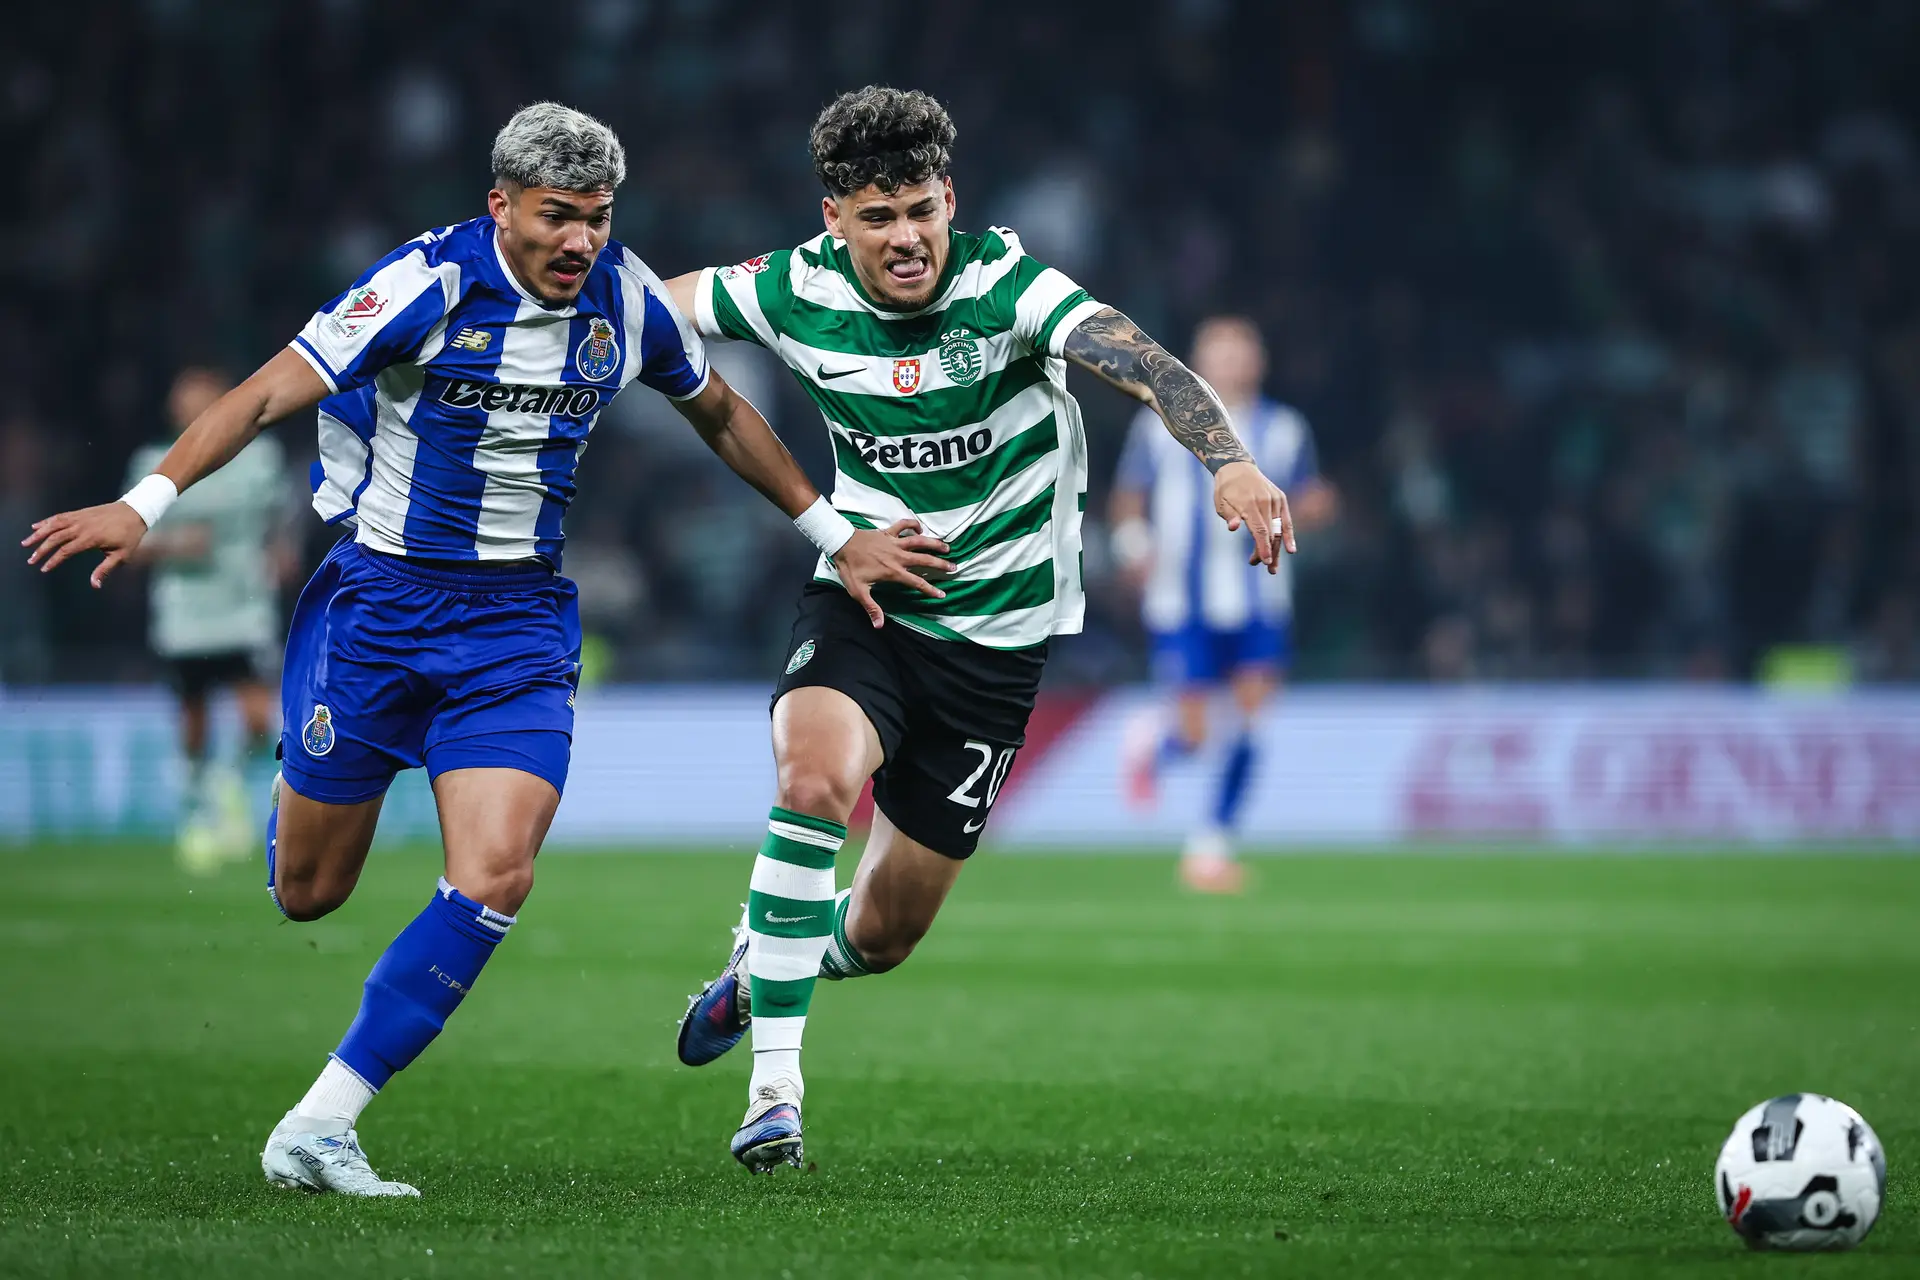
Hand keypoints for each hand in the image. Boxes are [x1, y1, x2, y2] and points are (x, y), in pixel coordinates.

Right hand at [22, 501, 150, 587]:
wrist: (135, 511)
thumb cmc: (130, 535)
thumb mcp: (122, 555)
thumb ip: (105, 569)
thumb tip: (94, 585)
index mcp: (91, 538)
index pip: (66, 551)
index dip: (54, 560)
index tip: (44, 569)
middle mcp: (82, 527)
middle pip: (55, 538)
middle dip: (41, 549)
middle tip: (31, 560)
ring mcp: (79, 518)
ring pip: (54, 525)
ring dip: (38, 534)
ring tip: (26, 543)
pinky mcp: (80, 512)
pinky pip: (59, 517)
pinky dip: (46, 522)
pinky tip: (36, 527)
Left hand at [831, 518, 954, 627]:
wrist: (840, 544)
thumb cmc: (850, 569)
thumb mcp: (859, 591)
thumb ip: (871, 608)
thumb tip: (879, 626)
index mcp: (893, 572)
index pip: (917, 582)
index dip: (930, 589)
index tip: (942, 594)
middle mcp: (898, 556)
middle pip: (924, 559)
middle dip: (940, 563)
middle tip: (954, 567)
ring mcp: (894, 542)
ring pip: (918, 541)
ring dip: (933, 543)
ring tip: (947, 546)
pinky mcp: (887, 532)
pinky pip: (903, 525)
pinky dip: (913, 524)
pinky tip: (920, 529)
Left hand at [1212, 460, 1294, 572]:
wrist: (1237, 467)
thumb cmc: (1226, 489)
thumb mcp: (1221, 502)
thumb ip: (1229, 516)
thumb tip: (1233, 527)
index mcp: (1249, 504)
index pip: (1259, 530)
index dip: (1262, 547)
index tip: (1264, 561)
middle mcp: (1265, 502)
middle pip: (1270, 532)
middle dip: (1269, 552)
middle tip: (1267, 569)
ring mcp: (1274, 499)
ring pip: (1279, 529)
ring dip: (1277, 548)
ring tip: (1273, 566)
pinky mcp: (1281, 498)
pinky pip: (1286, 520)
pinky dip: (1289, 534)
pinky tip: (1291, 549)